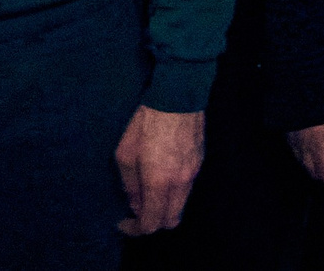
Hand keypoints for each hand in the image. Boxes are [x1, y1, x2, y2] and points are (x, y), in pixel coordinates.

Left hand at [115, 104, 205, 235]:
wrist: (179, 95)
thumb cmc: (146, 122)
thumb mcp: (125, 153)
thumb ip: (130, 185)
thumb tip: (134, 204)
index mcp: (159, 182)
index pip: (152, 223)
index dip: (135, 229)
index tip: (124, 221)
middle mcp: (180, 182)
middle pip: (171, 220)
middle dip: (153, 222)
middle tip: (137, 212)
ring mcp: (194, 172)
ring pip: (180, 204)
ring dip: (164, 206)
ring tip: (148, 191)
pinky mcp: (200, 161)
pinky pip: (186, 187)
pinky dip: (173, 191)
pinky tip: (162, 175)